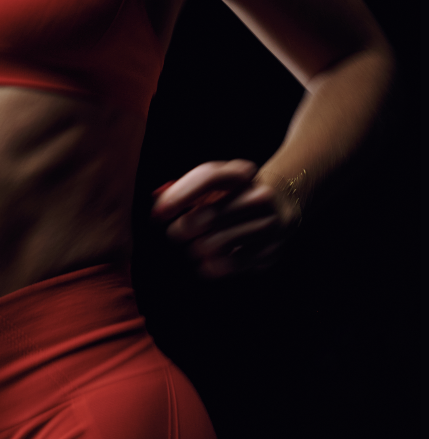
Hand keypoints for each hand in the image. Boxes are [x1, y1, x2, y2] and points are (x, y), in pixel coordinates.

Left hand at [151, 159, 299, 277]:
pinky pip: (232, 263)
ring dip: (196, 249)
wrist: (281, 204)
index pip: (208, 178)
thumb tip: (157, 200)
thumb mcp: (214, 182)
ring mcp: (268, 222)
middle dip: (182, 229)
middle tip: (175, 233)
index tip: (159, 213)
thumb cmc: (233, 193)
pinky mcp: (271, 248)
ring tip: (194, 246)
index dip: (180, 195)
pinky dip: (212, 266)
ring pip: (217, 243)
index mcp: (242, 172)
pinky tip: (206, 261)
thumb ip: (183, 188)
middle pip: (208, 216)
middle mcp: (258, 195)